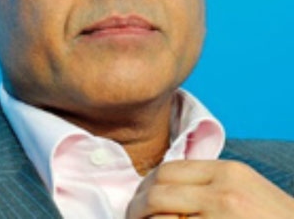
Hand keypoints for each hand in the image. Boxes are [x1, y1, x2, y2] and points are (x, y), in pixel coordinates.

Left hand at [125, 160, 293, 217]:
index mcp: (229, 172)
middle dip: (138, 206)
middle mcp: (223, 192)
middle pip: (159, 191)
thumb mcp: (249, 190)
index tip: (141, 197)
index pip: (169, 169)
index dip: (147, 184)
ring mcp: (221, 218)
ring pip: (161, 218)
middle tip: (133, 217)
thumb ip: (211, 184)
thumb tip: (166, 188)